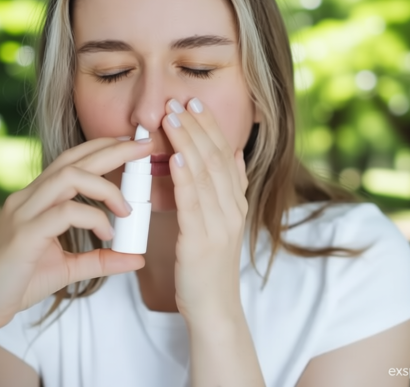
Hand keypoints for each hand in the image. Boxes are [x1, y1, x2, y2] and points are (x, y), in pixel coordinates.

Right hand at [0, 138, 149, 334]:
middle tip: (145, 147)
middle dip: (113, 149)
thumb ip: (102, 260)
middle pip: (73, 160)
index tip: (132, 147)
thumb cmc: (18, 283)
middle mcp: (28, 198)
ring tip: (127, 210)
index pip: (71, 161)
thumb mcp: (69, 268)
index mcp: (37, 199)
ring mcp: (23, 213)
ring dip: (106, 188)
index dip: (102, 149)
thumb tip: (137, 257)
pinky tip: (107, 234)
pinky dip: (93, 218)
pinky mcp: (23, 234)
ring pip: (68, 177)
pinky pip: (65, 213)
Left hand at [162, 98, 248, 324]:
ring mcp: (221, 225)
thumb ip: (229, 189)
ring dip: (188, 143)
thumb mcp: (223, 223)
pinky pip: (194, 203)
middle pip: (216, 159)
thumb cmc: (210, 265)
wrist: (215, 308)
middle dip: (197, 127)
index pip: (225, 156)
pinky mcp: (202, 241)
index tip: (195, 103)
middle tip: (180, 101)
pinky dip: (185, 176)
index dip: (211, 127)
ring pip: (205, 175)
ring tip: (172, 118)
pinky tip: (175, 156)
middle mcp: (233, 210)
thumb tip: (232, 155)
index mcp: (236, 204)